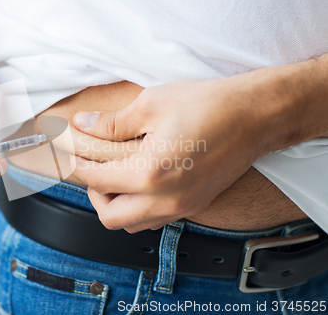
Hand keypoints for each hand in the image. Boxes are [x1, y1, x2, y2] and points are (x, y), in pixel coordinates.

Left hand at [72, 78, 269, 232]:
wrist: (255, 116)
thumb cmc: (208, 105)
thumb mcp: (151, 104)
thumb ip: (112, 122)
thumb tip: (84, 124)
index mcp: (150, 174)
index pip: (98, 180)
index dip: (79, 167)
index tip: (73, 156)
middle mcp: (165, 200)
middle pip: (111, 217)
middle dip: (94, 195)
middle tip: (92, 172)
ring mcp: (182, 207)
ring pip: (133, 225)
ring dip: (116, 206)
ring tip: (114, 179)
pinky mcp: (195, 206)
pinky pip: (155, 220)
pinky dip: (138, 209)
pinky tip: (140, 185)